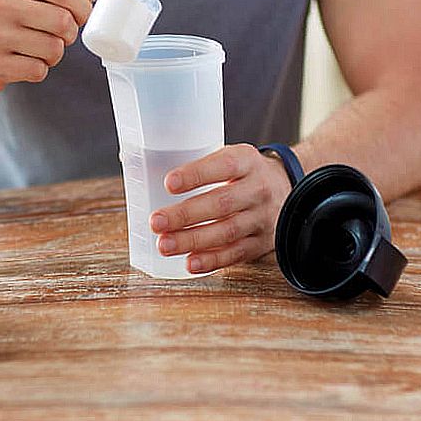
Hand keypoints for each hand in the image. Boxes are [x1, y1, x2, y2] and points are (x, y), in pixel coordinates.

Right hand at [0, 0, 94, 95]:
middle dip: (69, 33)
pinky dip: (38, 69)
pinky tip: (22, 62)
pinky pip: (38, 70)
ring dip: (53, 54)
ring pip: (54, 49)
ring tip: (36, 49)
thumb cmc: (0, 18)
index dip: (83, 6)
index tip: (82, 15)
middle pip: (63, 22)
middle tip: (60, 35)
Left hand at [149, 144, 292, 273]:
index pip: (224, 165)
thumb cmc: (240, 174)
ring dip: (193, 240)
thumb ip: (195, 163)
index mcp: (247, 160)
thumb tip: (135, 163)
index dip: (196, 174)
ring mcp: (263, 217)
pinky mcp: (262, 243)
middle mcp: (258, 188)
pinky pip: (236, 253)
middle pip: (222, 203)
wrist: (286, 190)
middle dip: (186, 215)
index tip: (169, 183)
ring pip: (227, 231)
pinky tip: (190, 263)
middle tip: (156, 222)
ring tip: (164, 245)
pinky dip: (212, 260)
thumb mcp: (229, 157)